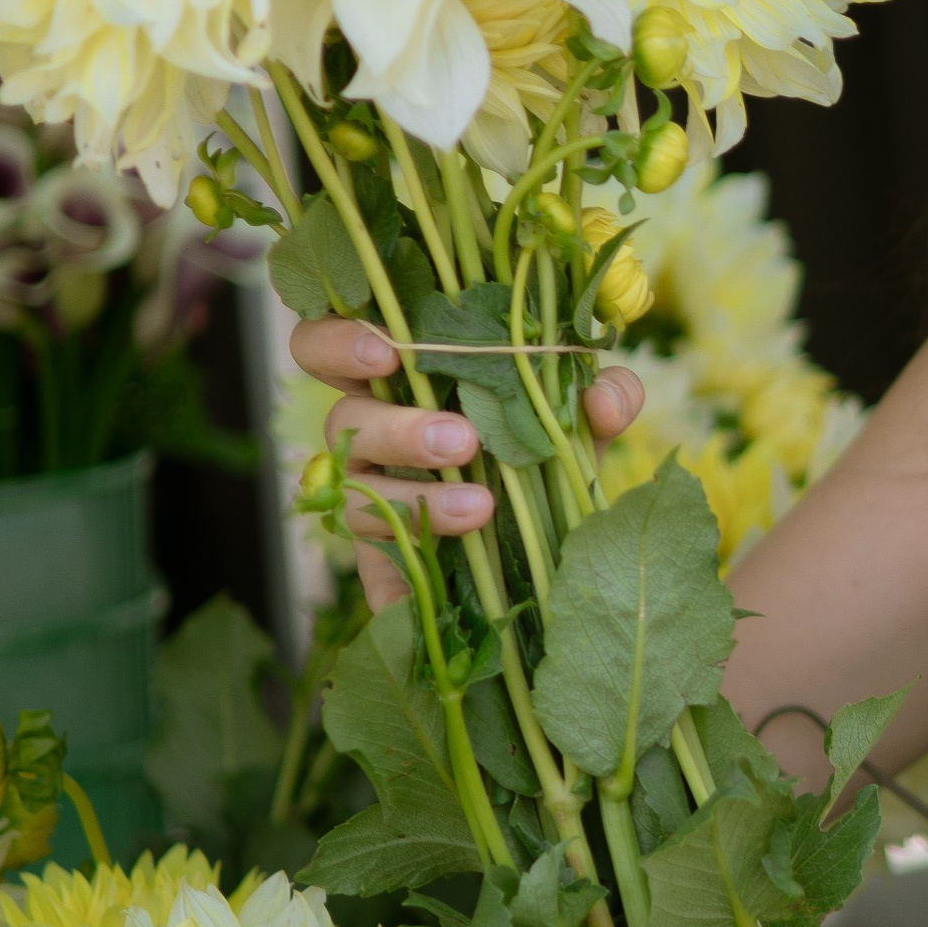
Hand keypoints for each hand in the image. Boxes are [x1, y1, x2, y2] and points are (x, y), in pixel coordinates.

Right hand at [286, 315, 644, 609]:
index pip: (324, 345)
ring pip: (356, 492)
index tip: (387, 352)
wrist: (549, 537)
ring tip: (480, 507)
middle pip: (343, 420)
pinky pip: (373, 572)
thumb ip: (602, 393)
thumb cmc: (542, 449)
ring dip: (415, 498)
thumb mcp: (577, 415)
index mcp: (397, 378)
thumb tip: (601, 401)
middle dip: (399, 430)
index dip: (337, 342)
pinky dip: (398, 582)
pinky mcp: (378, 562)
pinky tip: (438, 584)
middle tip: (463, 442)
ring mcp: (368, 499)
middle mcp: (369, 434)